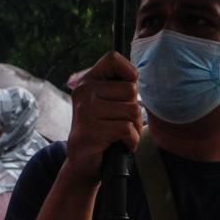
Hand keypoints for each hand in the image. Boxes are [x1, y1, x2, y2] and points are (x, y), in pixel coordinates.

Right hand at [63, 52, 141, 182]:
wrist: (85, 162)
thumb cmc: (105, 129)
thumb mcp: (111, 103)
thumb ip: (122, 87)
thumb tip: (135, 75)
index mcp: (88, 81)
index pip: (112, 58)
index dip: (129, 71)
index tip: (128, 89)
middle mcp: (84, 92)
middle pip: (131, 90)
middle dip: (134, 110)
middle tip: (121, 122)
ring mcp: (85, 111)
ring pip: (132, 111)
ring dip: (134, 128)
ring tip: (119, 134)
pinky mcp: (89, 131)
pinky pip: (127, 130)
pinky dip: (131, 141)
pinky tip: (119, 144)